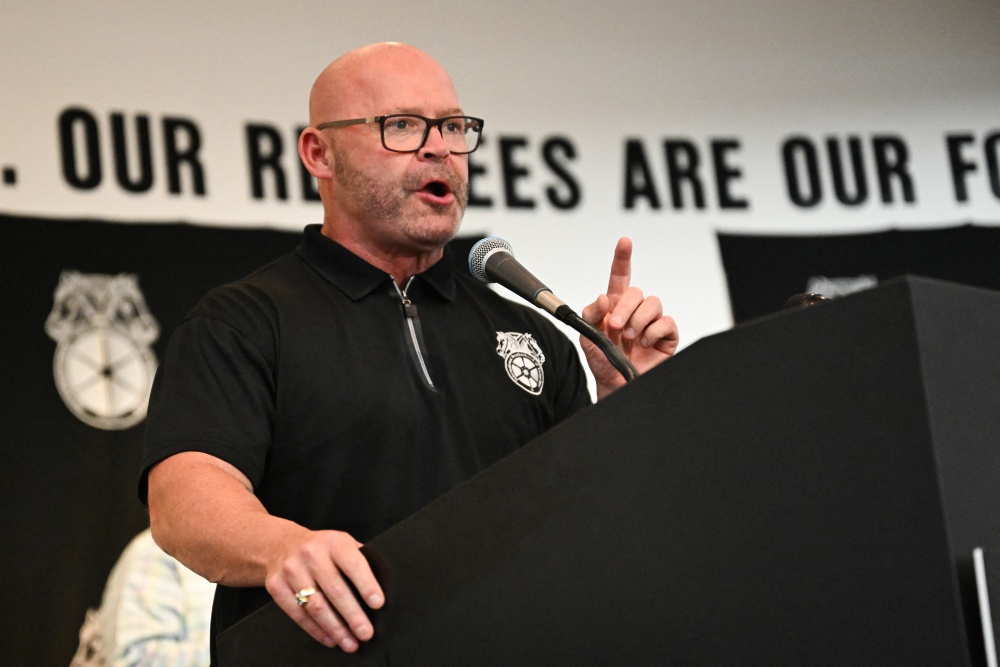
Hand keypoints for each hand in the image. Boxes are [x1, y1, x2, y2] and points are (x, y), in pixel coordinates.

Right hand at [265, 530, 384, 652]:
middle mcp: (311, 554)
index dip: (366, 584)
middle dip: (352, 615)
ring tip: (350, 643)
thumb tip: (384, 587)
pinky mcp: (276, 586)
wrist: (281, 545)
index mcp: (334, 542)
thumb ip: (360, 560)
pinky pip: (298, 614)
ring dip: (335, 628)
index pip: (353, 564)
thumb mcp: (342, 544)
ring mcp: (291, 570)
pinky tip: (330, 639)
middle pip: (334, 589)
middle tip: (365, 633)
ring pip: (316, 606)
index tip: (378, 604)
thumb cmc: (323, 549)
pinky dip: (316, 630)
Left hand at [580, 237, 678, 398]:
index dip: (622, 258)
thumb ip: (592, 316)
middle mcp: (634, 312)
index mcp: (614, 307)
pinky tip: (645, 344)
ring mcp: (651, 323)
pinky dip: (654, 332)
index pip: (619, 277)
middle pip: (636, 292)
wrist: (616, 388)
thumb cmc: (603, 362)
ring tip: (631, 338)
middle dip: (624, 308)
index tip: (625, 241)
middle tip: (616, 327)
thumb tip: (603, 297)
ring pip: (653, 303)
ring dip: (639, 319)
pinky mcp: (666, 336)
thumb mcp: (589, 339)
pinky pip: (666, 322)